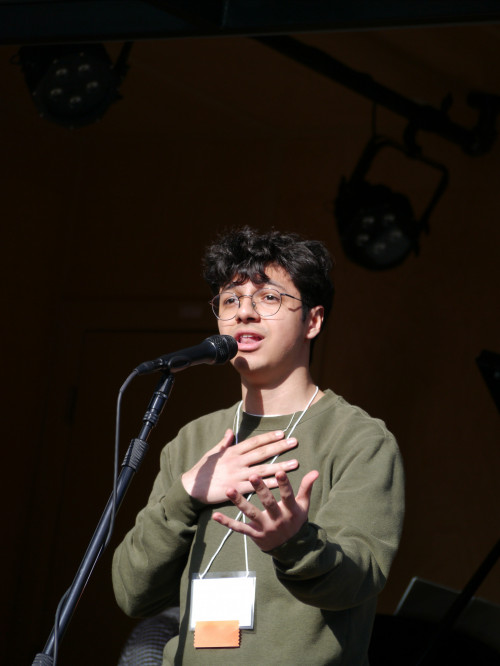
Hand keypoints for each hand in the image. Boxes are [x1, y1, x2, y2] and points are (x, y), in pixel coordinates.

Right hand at [181, 429, 298, 503]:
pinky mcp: (237, 489)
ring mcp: (237, 475)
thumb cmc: (203, 470)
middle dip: (279, 447)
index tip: (282, 433)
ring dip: (280, 466)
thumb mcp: (213, 453)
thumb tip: (231, 431)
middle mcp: (237, 461)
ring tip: (295, 463)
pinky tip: (282, 482)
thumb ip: (224, 442)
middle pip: (262, 453)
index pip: (254, 442)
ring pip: (263, 469)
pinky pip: (257, 486)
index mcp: (232, 452)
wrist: (191, 488)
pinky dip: (270, 484)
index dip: (268, 437)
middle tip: (294, 442)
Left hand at [212, 469, 318, 550]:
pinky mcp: (254, 534)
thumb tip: (315, 471)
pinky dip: (227, 523)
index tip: (280, 471)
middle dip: (260, 490)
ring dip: (239, 502)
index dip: (284, 484)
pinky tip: (215, 515)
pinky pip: (239, 528)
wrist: (291, 549)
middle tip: (252, 475)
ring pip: (251, 514)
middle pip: (268, 503)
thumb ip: (306, 488)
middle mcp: (277, 519)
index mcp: (290, 510)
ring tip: (229, 490)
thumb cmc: (296, 520)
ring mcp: (265, 528)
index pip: (287, 495)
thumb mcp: (303, 505)